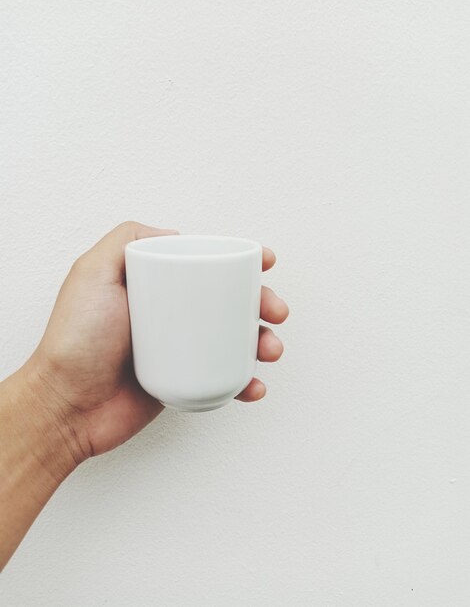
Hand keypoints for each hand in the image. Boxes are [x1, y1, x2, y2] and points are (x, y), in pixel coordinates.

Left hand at [24, 222, 288, 464]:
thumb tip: (174, 233)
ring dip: (262, 342)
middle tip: (276, 311)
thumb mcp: (92, 273)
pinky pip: (224, 378)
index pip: (207, 267)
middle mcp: (170, 315)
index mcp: (155, 287)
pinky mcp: (184, 381)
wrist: (66, 406)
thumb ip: (125, 239)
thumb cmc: (75, 341)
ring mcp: (179, 349)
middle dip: (262, 303)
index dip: (241, 263)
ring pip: (234, 340)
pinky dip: (245, 381)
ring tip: (271, 349)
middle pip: (229, 302)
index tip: (265, 262)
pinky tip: (253, 385)